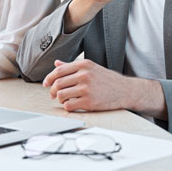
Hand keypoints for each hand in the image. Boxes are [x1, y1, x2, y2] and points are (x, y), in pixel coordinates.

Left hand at [43, 59, 167, 118]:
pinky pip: (69, 105)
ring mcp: (87, 89)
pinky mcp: (89, 102)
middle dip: (52, 90)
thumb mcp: (90, 67)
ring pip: (61, 95)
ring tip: (64, 99)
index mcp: (83, 65)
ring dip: (60, 99)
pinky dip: (67, 106)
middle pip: (58, 83)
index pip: (59, 71)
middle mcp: (84, 75)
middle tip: (52, 94)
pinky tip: (72, 105)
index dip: (49, 78)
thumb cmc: (107, 79)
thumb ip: (72, 66)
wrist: (125, 90)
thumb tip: (56, 64)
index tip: (46, 84)